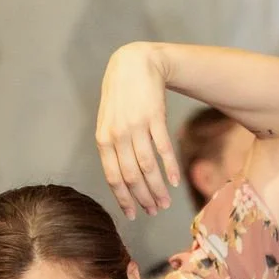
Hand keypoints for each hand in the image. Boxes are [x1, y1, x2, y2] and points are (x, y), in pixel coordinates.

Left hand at [95, 42, 180, 218]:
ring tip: (165, 203)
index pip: (113, 177)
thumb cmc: (121, 96)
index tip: (133, 215)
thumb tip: (121, 178)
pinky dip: (169, 168)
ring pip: (147, 167)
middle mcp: (118, 136)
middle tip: (154, 212)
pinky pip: (163, 149)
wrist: (135, 64)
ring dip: (158, 189)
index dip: (123, 199)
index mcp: (103, 140)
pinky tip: (175, 182)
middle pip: (131, 177)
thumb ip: (112, 148)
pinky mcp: (154, 118)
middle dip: (143, 199)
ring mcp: (136, 127)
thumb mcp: (108, 122)